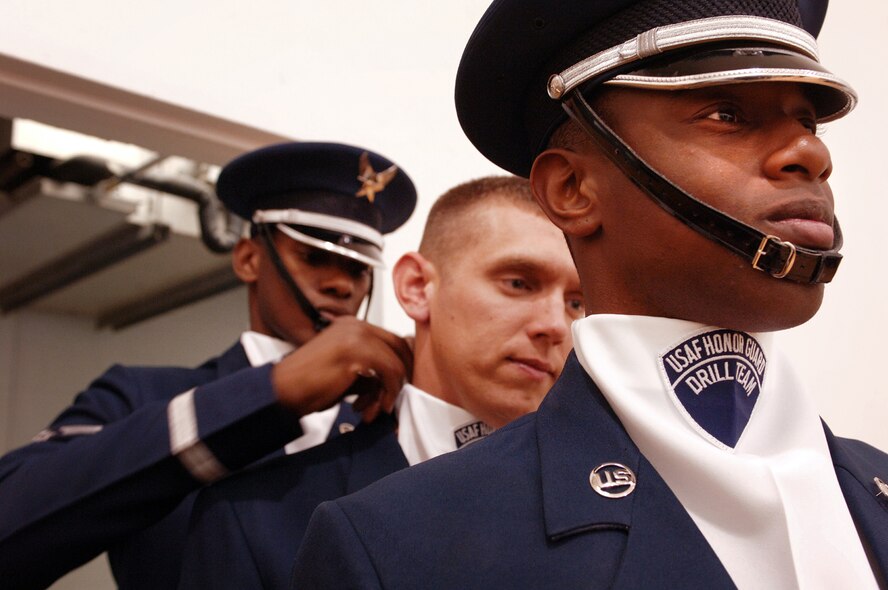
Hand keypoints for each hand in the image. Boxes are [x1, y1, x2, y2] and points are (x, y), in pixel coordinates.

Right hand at [271, 316, 412, 422]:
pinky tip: (371, 408)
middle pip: (399, 346)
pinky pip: (390, 371)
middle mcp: (355, 325)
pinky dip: (387, 393)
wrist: (282, 390)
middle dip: (401, 376)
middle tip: (391, 400)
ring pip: (396, 362)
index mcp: (351, 326)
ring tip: (373, 409)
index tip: (397, 388)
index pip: (391, 339)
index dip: (401, 364)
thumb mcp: (346, 374)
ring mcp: (356, 335)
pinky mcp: (356, 350)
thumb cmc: (308, 385)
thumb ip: (371, 371)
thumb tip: (397, 379)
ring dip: (390, 391)